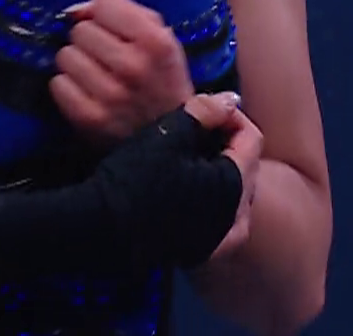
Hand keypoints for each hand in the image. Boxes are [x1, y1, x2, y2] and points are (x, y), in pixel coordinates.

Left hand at [50, 0, 197, 145]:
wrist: (170, 139)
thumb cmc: (162, 81)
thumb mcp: (162, 39)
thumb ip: (124, 12)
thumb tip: (75, 11)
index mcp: (156, 42)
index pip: (105, 4)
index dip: (104, 14)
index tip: (111, 30)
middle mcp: (133, 66)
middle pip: (81, 30)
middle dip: (90, 41)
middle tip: (105, 58)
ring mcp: (110, 94)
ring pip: (65, 56)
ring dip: (77, 63)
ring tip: (95, 76)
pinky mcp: (89, 118)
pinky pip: (58, 84)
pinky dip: (68, 87)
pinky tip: (86, 93)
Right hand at [90, 92, 253, 269]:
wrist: (100, 228)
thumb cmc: (134, 178)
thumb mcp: (170, 135)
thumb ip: (205, 111)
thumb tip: (230, 100)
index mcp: (234, 184)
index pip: (252, 138)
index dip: (230, 116)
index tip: (206, 109)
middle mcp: (236, 216)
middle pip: (246, 167)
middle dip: (226, 144)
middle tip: (196, 131)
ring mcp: (221, 240)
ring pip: (235, 195)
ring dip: (220, 173)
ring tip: (192, 159)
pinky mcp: (203, 252)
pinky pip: (222, 221)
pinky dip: (214, 203)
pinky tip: (192, 193)